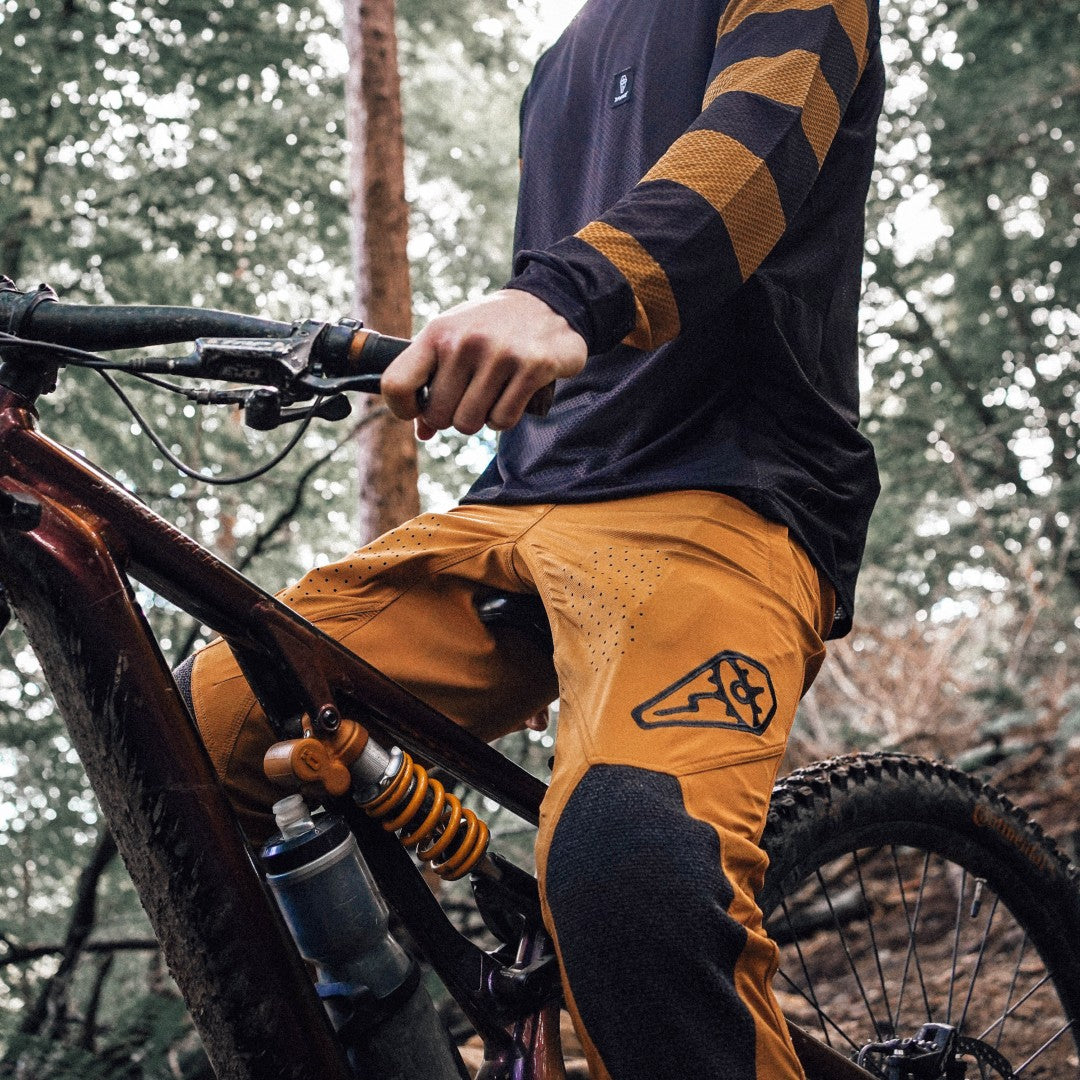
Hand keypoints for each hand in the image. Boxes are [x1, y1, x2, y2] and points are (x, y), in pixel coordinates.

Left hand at [380, 290, 586, 438]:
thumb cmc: (492, 328)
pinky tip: (511, 397)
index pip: (396, 383)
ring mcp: (499, 354)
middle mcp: (465, 342)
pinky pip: (502, 420)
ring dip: (481, 419)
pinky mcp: (532, 367)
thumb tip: (423, 432)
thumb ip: (433, 382)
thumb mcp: (455, 341)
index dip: (402, 407)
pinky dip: (504, 419)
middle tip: (469, 400)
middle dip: (452, 417)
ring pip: (470, 422)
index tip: (418, 410)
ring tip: (492, 395)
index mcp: (438, 333)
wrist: (549, 301)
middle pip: (439, 415)